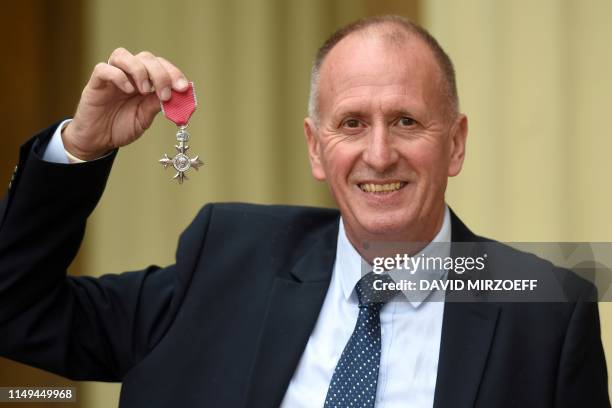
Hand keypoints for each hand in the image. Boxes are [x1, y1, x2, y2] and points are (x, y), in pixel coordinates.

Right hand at [62, 48, 188, 159]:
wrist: (98, 140)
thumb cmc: (120, 126)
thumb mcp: (145, 118)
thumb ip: (156, 104)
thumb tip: (177, 95)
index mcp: (144, 81)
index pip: (160, 65)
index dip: (173, 73)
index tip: (183, 88)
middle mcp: (128, 74)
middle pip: (145, 57)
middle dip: (160, 74)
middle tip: (165, 94)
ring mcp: (111, 76)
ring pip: (123, 55)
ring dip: (139, 70)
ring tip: (144, 90)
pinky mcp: (95, 83)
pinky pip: (103, 69)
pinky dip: (118, 76)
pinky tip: (128, 90)